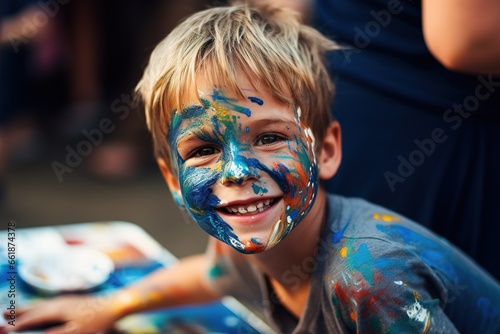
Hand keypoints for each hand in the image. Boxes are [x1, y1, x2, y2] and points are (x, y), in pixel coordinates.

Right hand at [2, 294, 120, 333]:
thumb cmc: (96, 320)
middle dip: (19, 313)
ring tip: (16, 310)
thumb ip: (57, 333)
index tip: (8, 329)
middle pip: (35, 308)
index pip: (35, 317)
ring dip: (28, 308)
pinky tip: (42, 308)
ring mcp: (66, 300)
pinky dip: (40, 307)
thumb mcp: (76, 331)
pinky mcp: (72, 300)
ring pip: (42, 304)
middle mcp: (59, 302)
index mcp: (58, 310)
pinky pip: (50, 303)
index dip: (21, 323)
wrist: (114, 304)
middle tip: (4, 314)